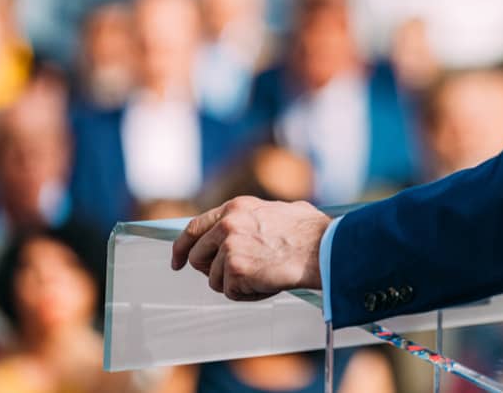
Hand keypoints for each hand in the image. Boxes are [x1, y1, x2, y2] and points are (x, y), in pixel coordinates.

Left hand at [171, 196, 331, 300]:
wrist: (324, 249)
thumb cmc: (311, 232)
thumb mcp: (278, 210)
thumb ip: (255, 217)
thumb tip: (253, 223)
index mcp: (236, 207)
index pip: (195, 227)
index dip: (182, 247)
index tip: (178, 261)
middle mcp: (228, 224)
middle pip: (196, 257)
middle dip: (211, 271)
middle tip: (233, 277)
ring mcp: (229, 247)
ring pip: (215, 279)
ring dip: (237, 284)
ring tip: (264, 277)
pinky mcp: (235, 269)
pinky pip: (231, 292)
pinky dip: (249, 294)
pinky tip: (268, 284)